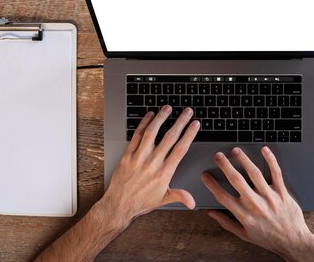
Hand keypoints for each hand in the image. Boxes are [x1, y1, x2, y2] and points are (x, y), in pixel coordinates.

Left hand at [102, 105, 199, 222]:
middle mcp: (152, 163)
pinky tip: (149, 115)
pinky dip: (143, 124)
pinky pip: (136, 136)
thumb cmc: (141, 202)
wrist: (119, 205)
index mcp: (164, 173)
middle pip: (169, 137)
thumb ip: (180, 196)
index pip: (180, 149)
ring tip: (168, 108)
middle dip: (180, 122)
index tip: (195, 124)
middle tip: (187, 111)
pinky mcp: (127, 155)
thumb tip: (192, 201)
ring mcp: (139, 158)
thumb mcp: (163, 199)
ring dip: (161, 118)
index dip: (189, 134)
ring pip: (152, 133)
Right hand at [202, 146, 313, 261]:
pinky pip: (276, 173)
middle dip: (225, 166)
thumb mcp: (244, 235)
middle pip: (237, 181)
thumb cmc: (268, 238)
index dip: (212, 185)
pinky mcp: (282, 193)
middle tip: (218, 156)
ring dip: (244, 160)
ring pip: (255, 174)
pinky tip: (264, 150)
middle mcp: (256, 205)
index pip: (223, 197)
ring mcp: (270, 197)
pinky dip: (270, 160)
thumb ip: (226, 223)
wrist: (293, 241)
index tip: (206, 176)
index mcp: (245, 216)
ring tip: (235, 151)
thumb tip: (212, 214)